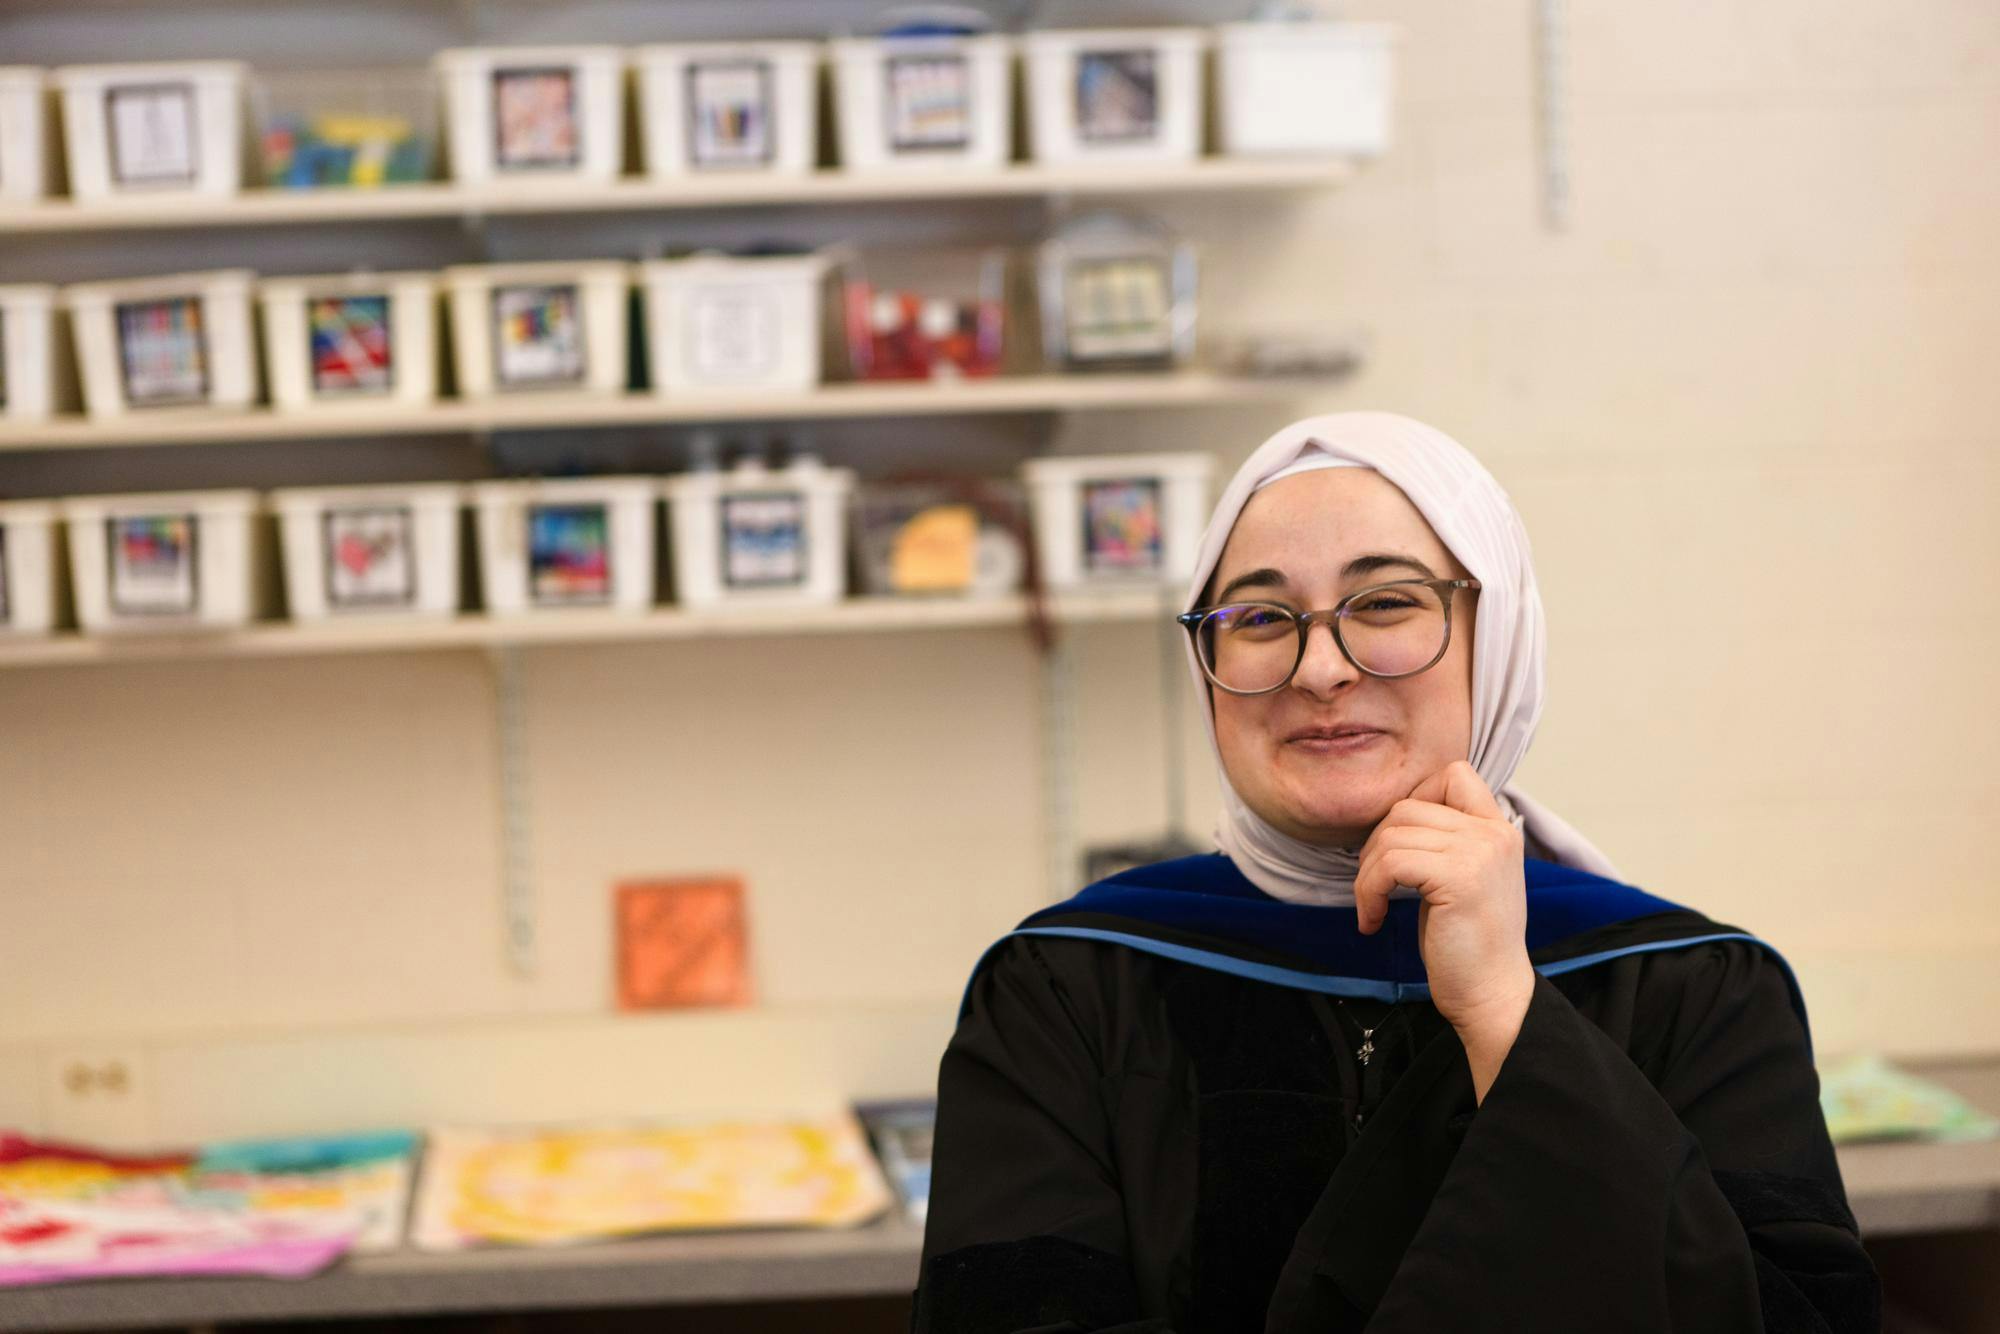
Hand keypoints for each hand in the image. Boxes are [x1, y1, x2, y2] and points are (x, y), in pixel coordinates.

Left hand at [1353, 761, 1535, 1101]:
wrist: (1492, 995)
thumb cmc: (1468, 944)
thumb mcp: (1463, 877)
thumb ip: (1444, 840)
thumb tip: (1393, 816)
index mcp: (1498, 829)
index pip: (1454, 774)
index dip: (1415, 800)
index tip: (1401, 848)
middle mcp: (1494, 833)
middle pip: (1407, 806)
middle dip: (1377, 845)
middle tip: (1376, 887)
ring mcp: (1480, 851)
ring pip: (1392, 834)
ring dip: (1368, 874)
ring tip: (1375, 907)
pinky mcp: (1459, 877)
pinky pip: (1390, 864)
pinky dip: (1369, 892)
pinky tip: (1376, 919)